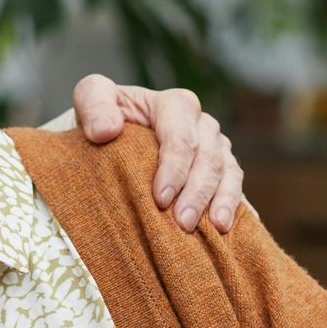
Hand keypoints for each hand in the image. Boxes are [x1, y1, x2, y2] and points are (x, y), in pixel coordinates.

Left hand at [70, 75, 244, 232]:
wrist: (116, 135)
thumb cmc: (105, 117)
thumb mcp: (90, 98)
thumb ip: (94, 105)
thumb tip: (106, 130)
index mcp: (174, 105)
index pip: (181, 136)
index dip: (174, 167)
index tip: (160, 198)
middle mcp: (202, 124)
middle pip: (208, 157)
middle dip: (197, 192)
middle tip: (183, 224)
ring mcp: (216, 146)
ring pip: (228, 171)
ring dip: (220, 201)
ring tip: (214, 229)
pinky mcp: (223, 168)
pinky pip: (235, 185)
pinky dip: (234, 205)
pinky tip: (227, 227)